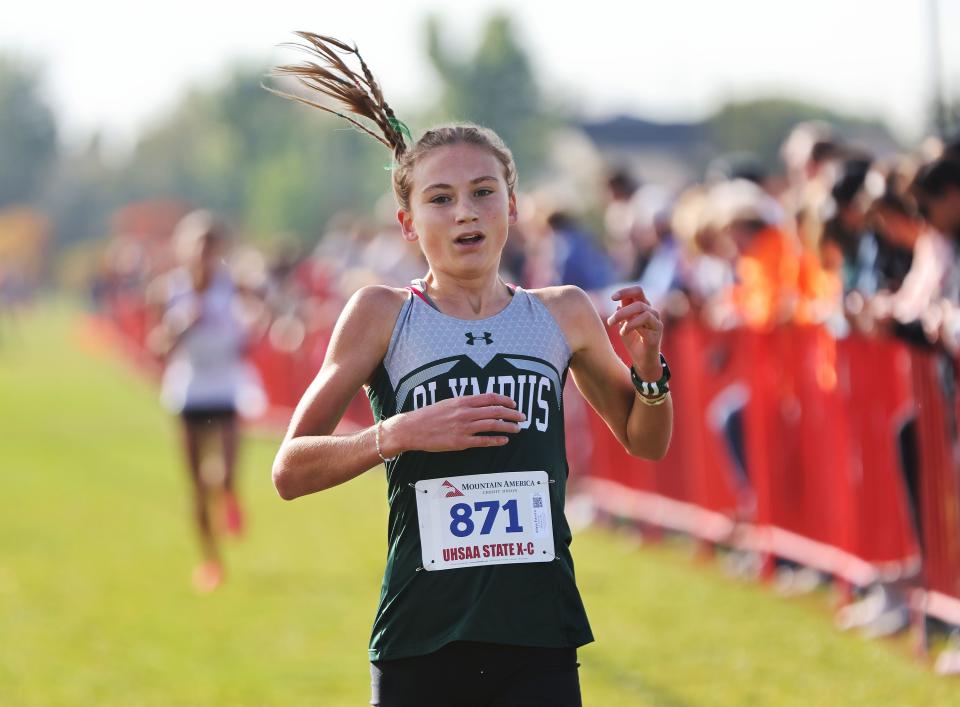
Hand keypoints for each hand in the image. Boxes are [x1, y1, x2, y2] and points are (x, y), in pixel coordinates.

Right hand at [383, 393, 525, 454]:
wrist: (412, 428)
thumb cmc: (428, 415)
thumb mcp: (447, 403)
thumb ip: (463, 404)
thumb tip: (478, 404)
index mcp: (462, 401)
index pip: (490, 398)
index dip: (505, 400)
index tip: (514, 403)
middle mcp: (465, 413)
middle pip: (496, 411)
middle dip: (512, 414)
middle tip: (522, 417)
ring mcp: (464, 428)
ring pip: (492, 425)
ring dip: (508, 427)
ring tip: (517, 429)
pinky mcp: (460, 442)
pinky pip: (483, 441)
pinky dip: (496, 440)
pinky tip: (504, 441)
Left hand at [607, 286, 663, 379]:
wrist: (642, 361)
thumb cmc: (633, 342)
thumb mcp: (623, 326)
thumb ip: (621, 315)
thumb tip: (617, 305)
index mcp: (643, 308)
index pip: (637, 292)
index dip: (625, 291)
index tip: (612, 298)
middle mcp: (651, 311)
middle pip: (639, 299)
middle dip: (621, 309)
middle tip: (610, 321)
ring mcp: (656, 320)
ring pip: (642, 308)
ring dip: (624, 316)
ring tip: (615, 327)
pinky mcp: (658, 330)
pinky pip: (645, 321)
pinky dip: (631, 325)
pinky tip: (623, 333)